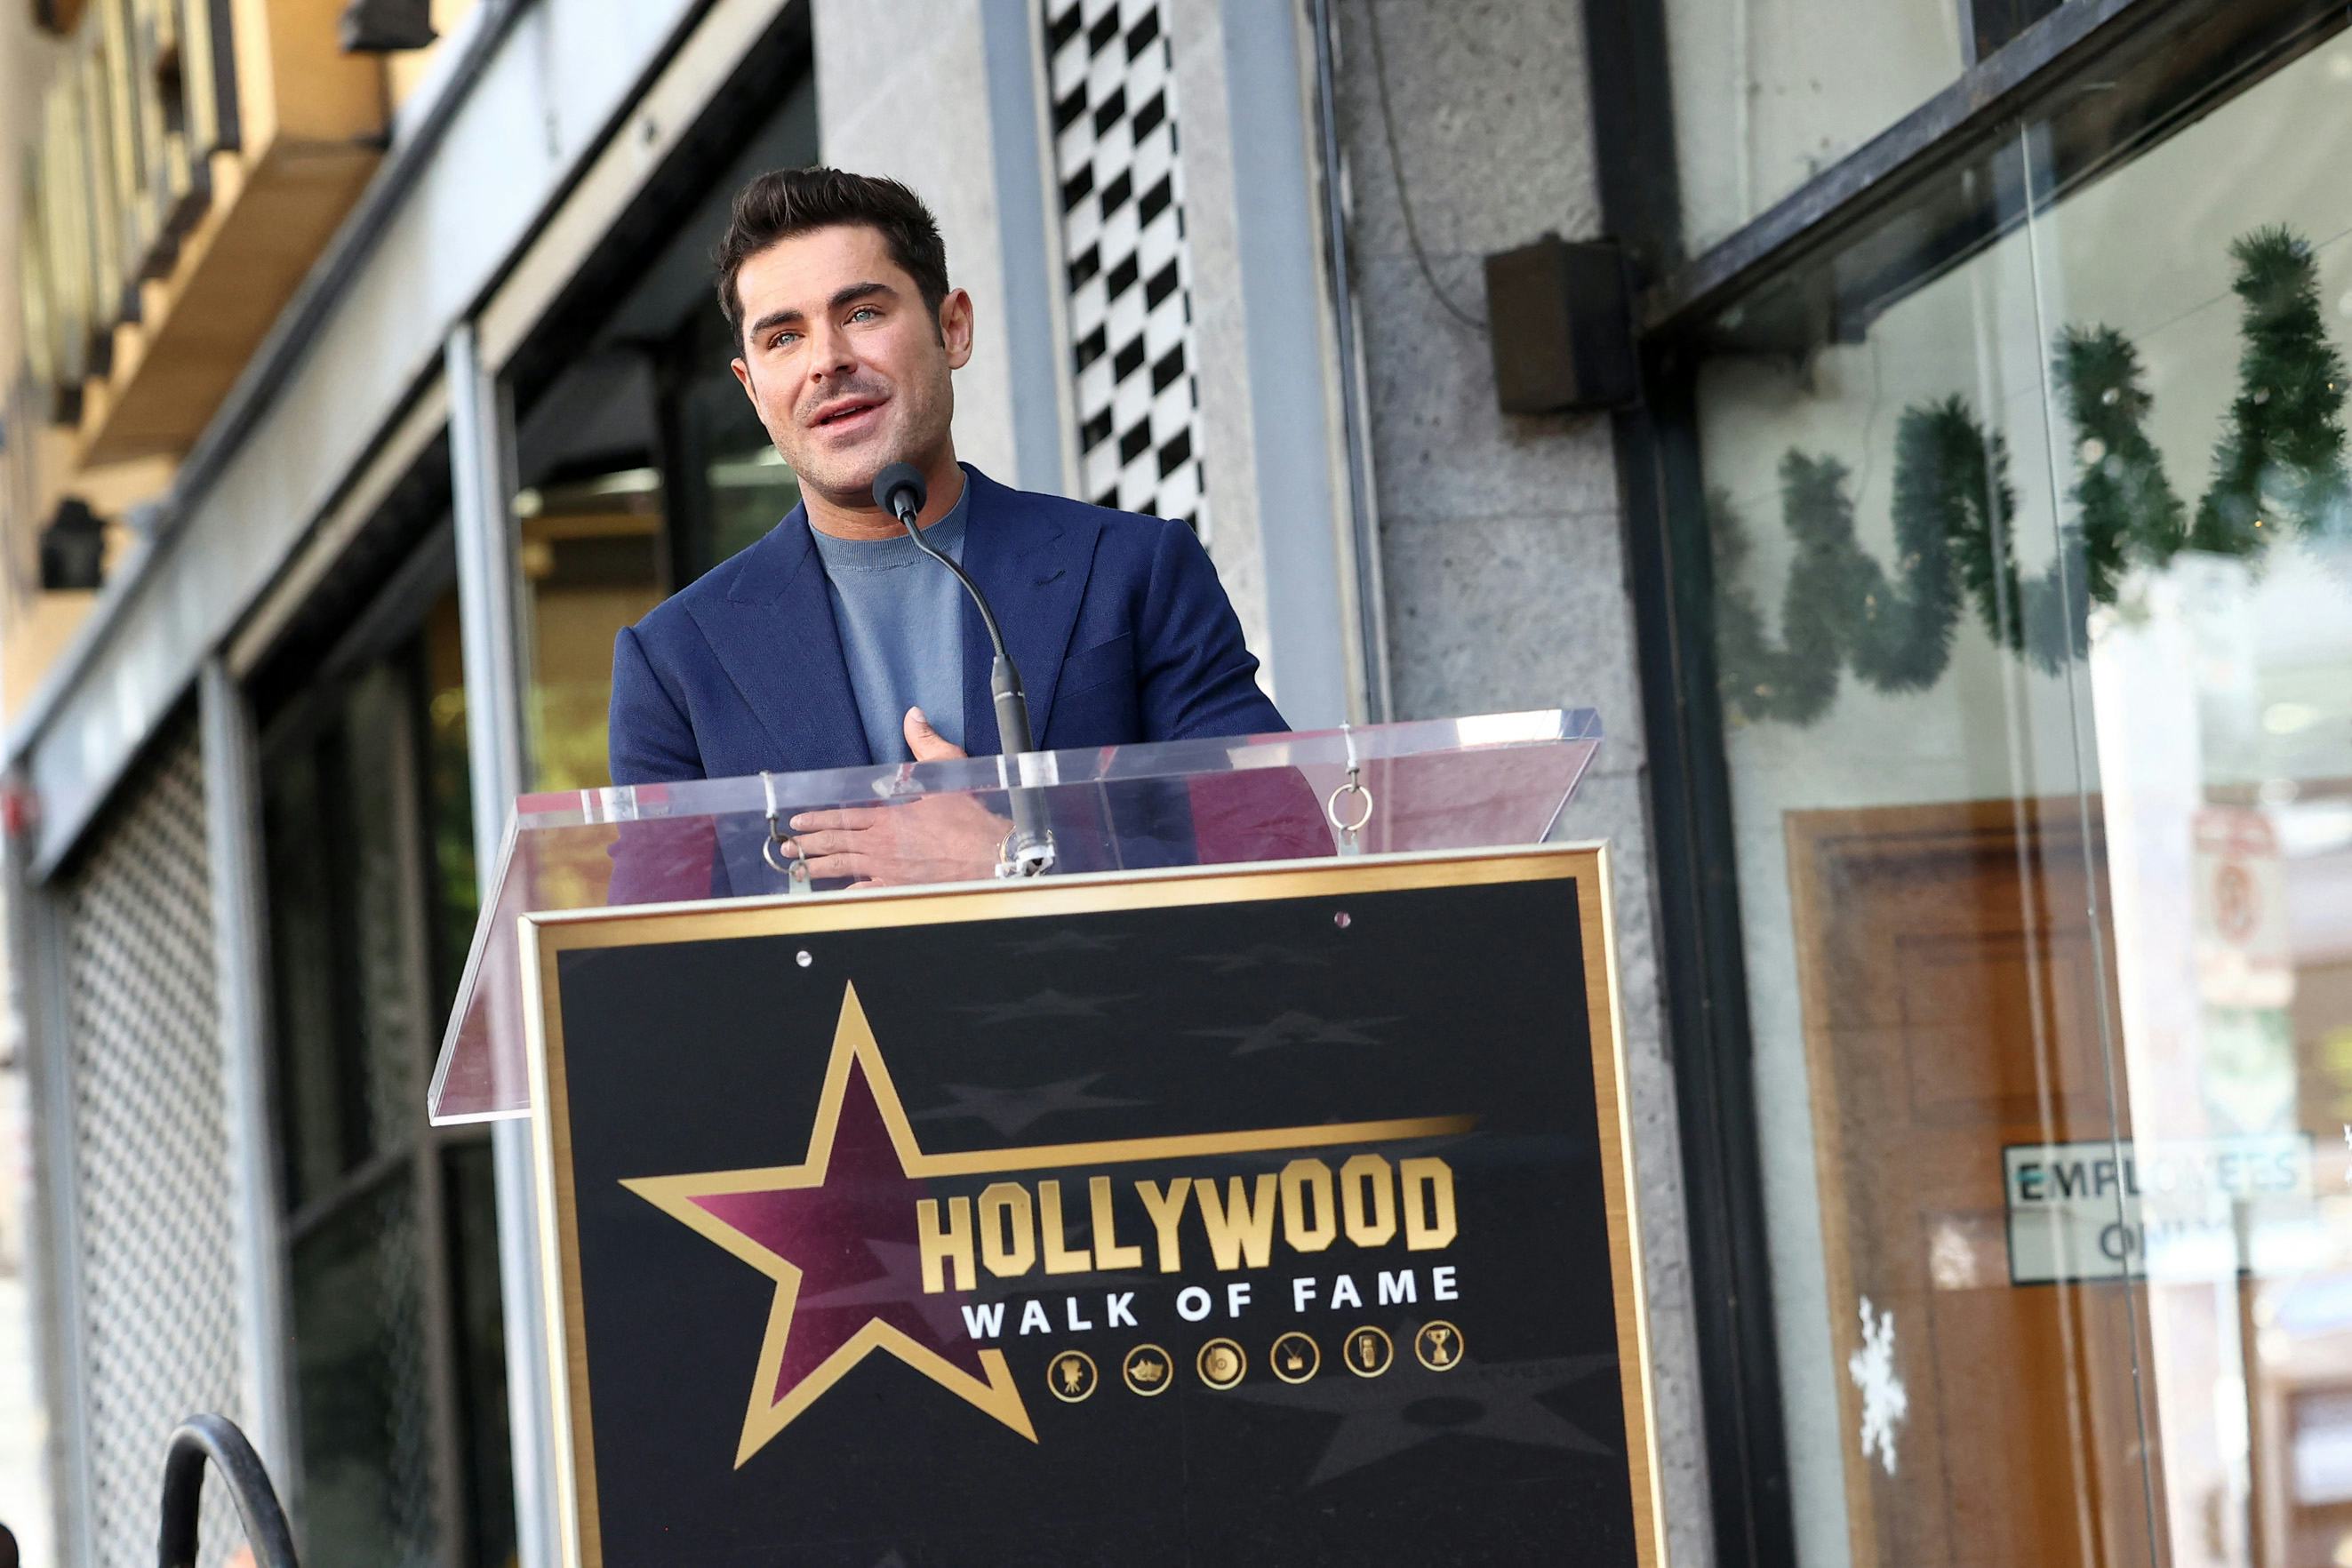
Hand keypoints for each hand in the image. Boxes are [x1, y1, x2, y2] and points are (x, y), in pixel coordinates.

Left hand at [782, 708, 1011, 886]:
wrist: (988, 856)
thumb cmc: (969, 819)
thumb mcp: (948, 772)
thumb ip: (926, 744)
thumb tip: (914, 717)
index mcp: (889, 817)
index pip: (844, 817)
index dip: (819, 819)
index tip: (800, 821)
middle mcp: (882, 844)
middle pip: (836, 842)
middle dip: (809, 844)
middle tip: (788, 846)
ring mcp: (888, 869)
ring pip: (844, 867)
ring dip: (817, 866)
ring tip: (797, 868)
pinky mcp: (900, 887)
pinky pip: (867, 891)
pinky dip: (849, 892)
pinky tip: (837, 893)